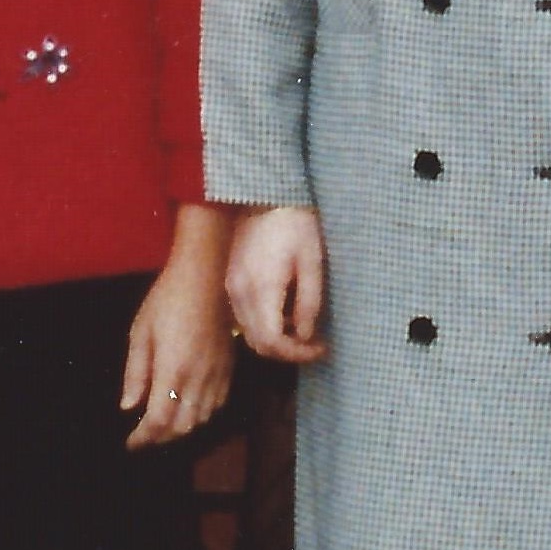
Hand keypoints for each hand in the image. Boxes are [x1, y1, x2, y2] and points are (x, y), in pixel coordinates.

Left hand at [121, 245, 235, 449]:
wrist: (206, 277)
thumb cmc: (166, 301)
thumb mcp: (140, 334)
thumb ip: (136, 374)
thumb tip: (128, 407)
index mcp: (173, 371)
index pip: (159, 420)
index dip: (144, 438)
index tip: (131, 444)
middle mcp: (198, 379)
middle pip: (182, 426)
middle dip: (161, 437)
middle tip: (144, 436)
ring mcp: (217, 375)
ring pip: (201, 419)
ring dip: (181, 428)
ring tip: (164, 425)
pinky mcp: (229, 368)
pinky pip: (217, 404)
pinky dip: (201, 415)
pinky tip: (189, 408)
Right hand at [226, 206, 329, 365]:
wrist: (264, 195)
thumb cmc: (295, 224)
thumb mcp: (312, 262)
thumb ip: (309, 302)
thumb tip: (304, 335)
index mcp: (262, 288)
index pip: (271, 341)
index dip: (297, 353)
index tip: (320, 347)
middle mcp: (240, 293)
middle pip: (257, 343)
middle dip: (287, 352)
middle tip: (313, 343)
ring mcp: (231, 287)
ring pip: (248, 333)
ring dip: (274, 340)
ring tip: (301, 328)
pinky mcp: (230, 281)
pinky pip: (243, 317)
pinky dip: (263, 325)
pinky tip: (283, 311)